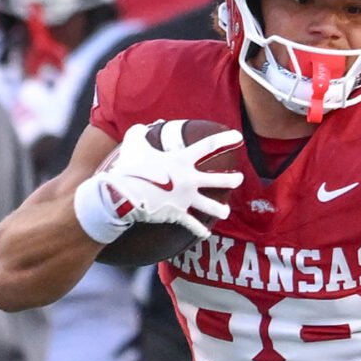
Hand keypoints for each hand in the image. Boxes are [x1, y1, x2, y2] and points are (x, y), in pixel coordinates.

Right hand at [75, 123, 243, 242]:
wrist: (121, 195)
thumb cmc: (128, 167)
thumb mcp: (133, 143)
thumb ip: (141, 132)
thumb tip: (145, 127)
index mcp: (181, 161)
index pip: (209, 146)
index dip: (225, 140)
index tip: (238, 137)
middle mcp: (189, 180)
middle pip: (221, 180)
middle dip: (234, 179)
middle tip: (239, 178)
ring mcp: (185, 199)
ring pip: (213, 207)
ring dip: (222, 210)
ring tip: (225, 211)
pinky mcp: (177, 215)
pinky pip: (193, 225)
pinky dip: (200, 230)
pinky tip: (206, 233)